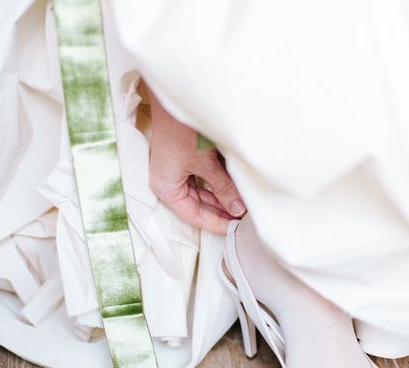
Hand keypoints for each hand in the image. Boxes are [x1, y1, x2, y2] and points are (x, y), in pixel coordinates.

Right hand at [146, 84, 245, 234]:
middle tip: (243, 219)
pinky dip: (218, 185)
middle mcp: (168, 181)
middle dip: (220, 211)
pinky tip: (235, 189)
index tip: (234, 229)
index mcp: (166, 188)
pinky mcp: (185, 159)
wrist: (179, 97)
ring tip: (242, 205)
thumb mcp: (206, 164)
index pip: (193, 215)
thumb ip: (223, 188)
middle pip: (197, 205)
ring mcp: (176, 170)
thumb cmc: (182, 129)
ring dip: (221, 198)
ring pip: (202, 192)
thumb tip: (238, 209)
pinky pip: (203, 179)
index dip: (215, 224)